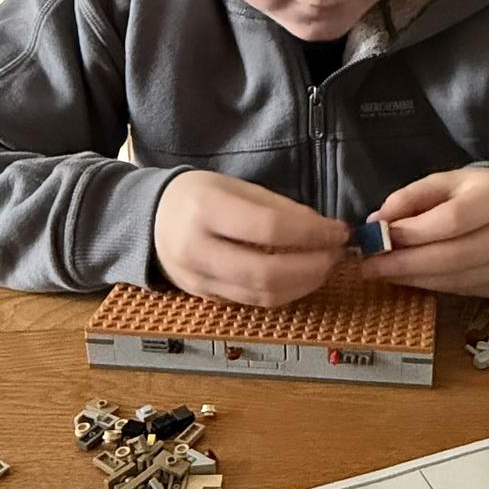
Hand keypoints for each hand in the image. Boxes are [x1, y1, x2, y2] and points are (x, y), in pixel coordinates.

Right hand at [154, 170, 349, 306]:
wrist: (150, 220)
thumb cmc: (197, 195)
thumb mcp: (234, 185)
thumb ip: (277, 207)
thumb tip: (321, 229)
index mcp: (205, 209)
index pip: (269, 228)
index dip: (311, 232)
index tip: (338, 231)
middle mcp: (198, 250)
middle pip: (266, 273)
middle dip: (312, 267)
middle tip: (335, 254)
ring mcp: (199, 281)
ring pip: (262, 296)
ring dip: (303, 285)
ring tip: (324, 266)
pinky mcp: (205, 299)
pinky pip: (252, 303)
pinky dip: (284, 293)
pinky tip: (300, 278)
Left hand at [361, 168, 488, 295]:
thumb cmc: (477, 193)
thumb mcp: (446, 182)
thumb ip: (411, 197)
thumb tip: (377, 222)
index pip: (454, 219)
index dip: (415, 231)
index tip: (381, 235)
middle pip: (454, 256)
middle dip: (406, 263)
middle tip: (370, 265)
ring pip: (455, 279)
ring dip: (412, 278)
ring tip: (381, 271)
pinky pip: (458, 290)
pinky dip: (428, 286)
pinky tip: (406, 277)